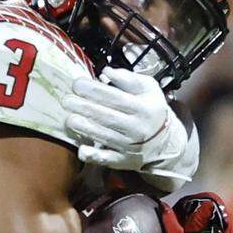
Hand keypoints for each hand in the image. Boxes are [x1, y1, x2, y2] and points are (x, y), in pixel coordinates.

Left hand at [63, 68, 185, 172]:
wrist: (166, 141)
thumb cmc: (151, 109)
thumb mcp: (149, 90)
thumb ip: (129, 79)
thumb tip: (107, 72)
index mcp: (144, 108)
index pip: (116, 97)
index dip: (94, 90)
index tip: (77, 84)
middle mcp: (138, 128)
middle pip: (107, 116)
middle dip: (84, 107)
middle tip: (67, 100)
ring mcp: (131, 146)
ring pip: (104, 136)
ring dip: (84, 128)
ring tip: (69, 118)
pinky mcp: (124, 161)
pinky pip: (108, 159)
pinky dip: (94, 156)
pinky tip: (82, 149)